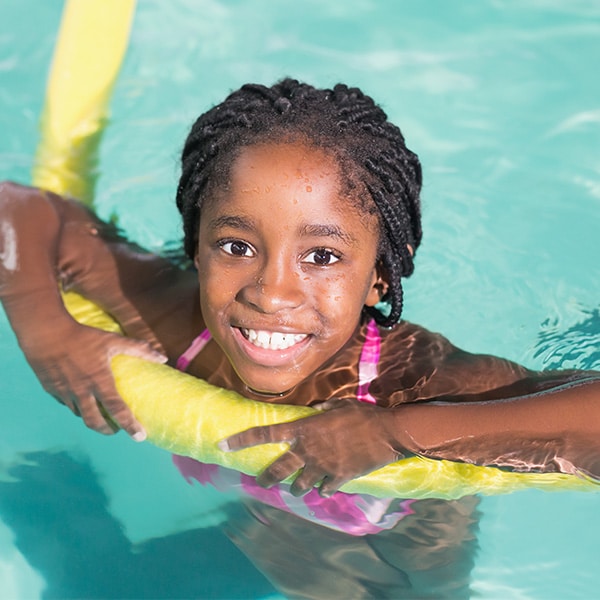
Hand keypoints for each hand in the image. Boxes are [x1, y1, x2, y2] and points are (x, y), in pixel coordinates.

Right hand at [21, 318, 165, 438]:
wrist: (45, 333)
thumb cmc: (82, 336)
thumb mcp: (113, 340)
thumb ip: (138, 349)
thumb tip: (163, 358)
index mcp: (99, 381)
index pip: (117, 410)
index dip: (130, 425)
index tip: (140, 437)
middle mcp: (81, 392)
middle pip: (95, 422)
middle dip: (109, 430)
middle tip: (118, 429)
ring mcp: (65, 393)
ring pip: (81, 415)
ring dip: (93, 419)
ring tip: (103, 416)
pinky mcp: (52, 391)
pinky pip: (67, 405)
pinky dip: (78, 407)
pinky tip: (83, 400)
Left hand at [222, 398, 406, 496]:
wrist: (386, 433)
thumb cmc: (362, 415)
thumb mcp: (339, 404)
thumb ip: (322, 409)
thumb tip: (315, 410)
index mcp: (303, 429)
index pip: (265, 434)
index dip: (241, 439)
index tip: (222, 446)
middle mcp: (307, 449)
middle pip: (277, 470)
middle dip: (265, 478)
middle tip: (260, 482)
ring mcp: (322, 466)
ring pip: (299, 485)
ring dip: (297, 486)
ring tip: (299, 486)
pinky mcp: (338, 478)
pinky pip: (323, 490)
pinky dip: (323, 489)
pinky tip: (327, 486)